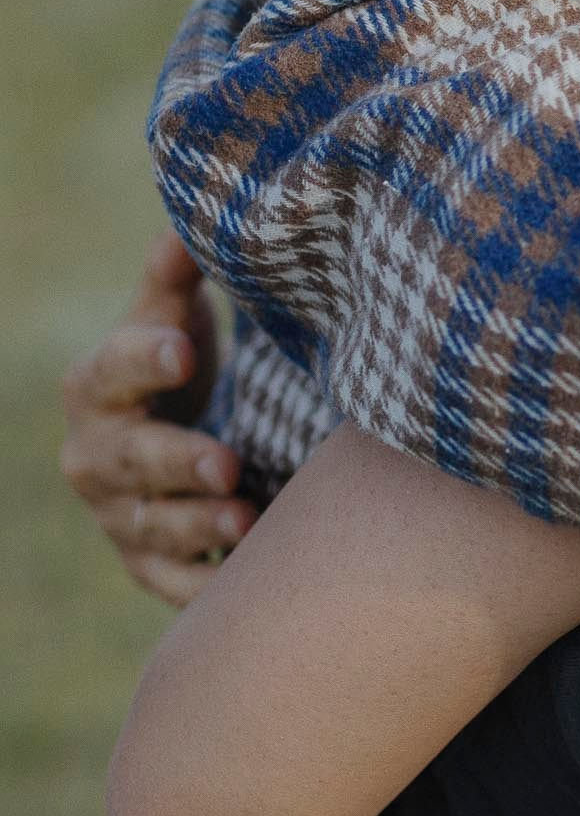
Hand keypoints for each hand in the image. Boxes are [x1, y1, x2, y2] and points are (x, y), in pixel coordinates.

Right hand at [60, 233, 256, 603]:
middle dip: (178, 462)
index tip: (184, 349)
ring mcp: (117, 514)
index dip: (145, 358)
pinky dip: (201, 585)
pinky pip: (167, 582)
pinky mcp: (145, 562)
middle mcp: (95, 454)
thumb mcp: (173, 314)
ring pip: (151, 526)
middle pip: (132, 459)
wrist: (169, 430)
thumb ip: (175, 277)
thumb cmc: (176, 359)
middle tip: (228, 462)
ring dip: (198, 528)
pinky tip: (237, 579)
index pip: (115, 367)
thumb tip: (182, 230)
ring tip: (247, 520)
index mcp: (96, 383)